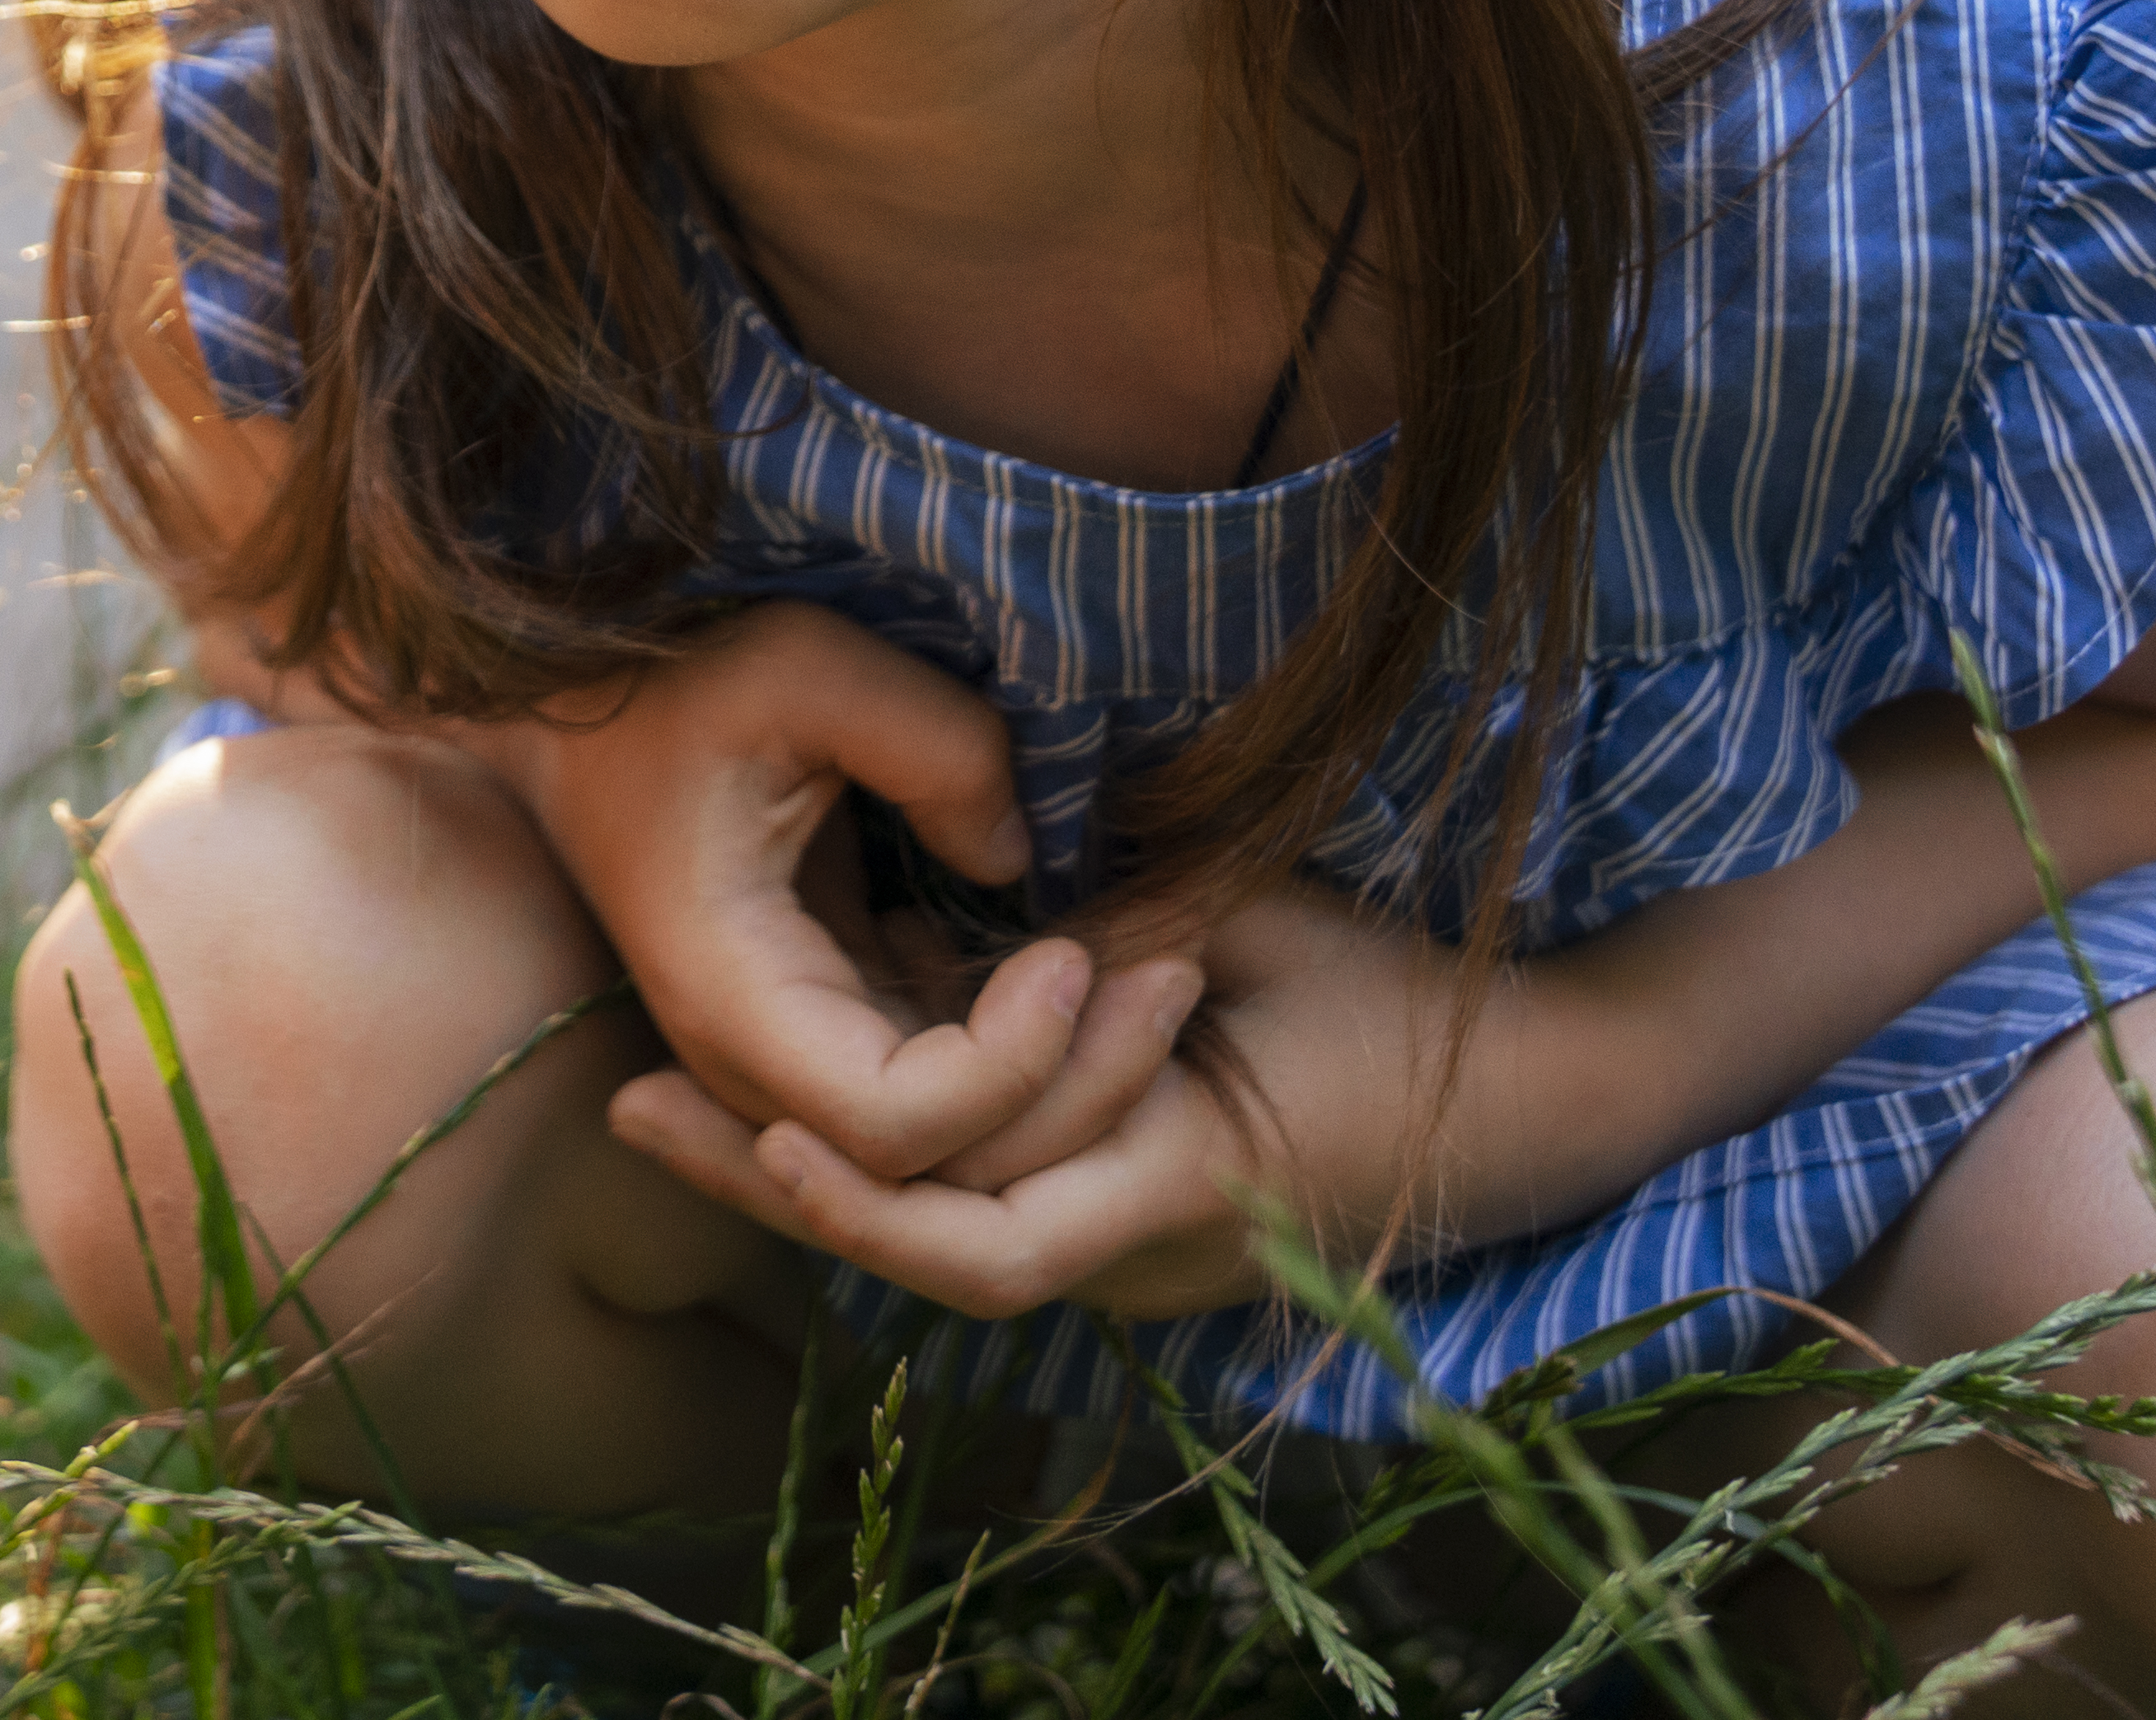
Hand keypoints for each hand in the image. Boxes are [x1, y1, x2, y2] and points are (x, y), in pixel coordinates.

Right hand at [501, 599, 1125, 1184]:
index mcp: (732, 997)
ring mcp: (791, 1060)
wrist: (573, 717)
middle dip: (1075, 1095)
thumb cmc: (671, 677)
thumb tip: (1019, 856)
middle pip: (940, 1171)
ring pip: (950, 1151)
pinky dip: (1028, 1054)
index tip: (1073, 954)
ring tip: (1165, 977)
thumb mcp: (801, 662)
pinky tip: (1097, 969)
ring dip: (1068, 1084)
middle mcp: (754, 1066)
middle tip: (1175, 976)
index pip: (897, 1130)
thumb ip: (931, 744)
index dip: (1007, 1069)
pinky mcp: (828, 1028)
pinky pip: (941, 1096)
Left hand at [612, 882, 1535, 1327]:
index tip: (760, 1119)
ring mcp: (1116, 1241)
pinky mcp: (1110, 1206)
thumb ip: (1131, 928)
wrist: (1528, 1100)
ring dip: (798, 1165)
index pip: (985, 1247)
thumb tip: (992, 903)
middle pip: (916, 1252)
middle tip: (627, 1095)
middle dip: (768, 1185)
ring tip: (655, 1086)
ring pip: (930, 1226)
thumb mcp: (1266, 925)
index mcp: (1174, 1190)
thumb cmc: (1408, 1003)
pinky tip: (767, 1073)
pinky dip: (875, 1142)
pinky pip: (972, 1191)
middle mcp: (1128, 1252)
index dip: (865, 1200)